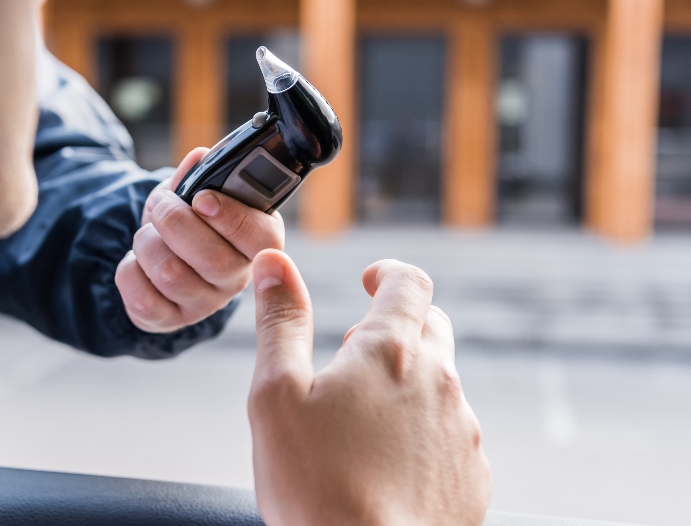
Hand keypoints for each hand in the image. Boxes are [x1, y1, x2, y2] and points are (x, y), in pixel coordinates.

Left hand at [115, 148, 284, 332]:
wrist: (161, 255)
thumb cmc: (188, 221)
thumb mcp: (194, 192)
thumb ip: (198, 175)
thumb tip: (199, 158)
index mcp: (257, 242)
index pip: (263, 238)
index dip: (231, 217)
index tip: (201, 199)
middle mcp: (237, 278)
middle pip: (213, 258)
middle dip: (175, 222)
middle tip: (162, 206)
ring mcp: (205, 304)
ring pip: (172, 275)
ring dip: (147, 243)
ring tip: (148, 234)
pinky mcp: (171, 321)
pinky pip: (143, 299)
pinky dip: (129, 271)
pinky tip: (137, 262)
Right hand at [248, 252, 490, 525]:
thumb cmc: (313, 483)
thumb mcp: (276, 393)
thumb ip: (279, 321)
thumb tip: (273, 263)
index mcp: (391, 352)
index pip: (410, 283)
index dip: (389, 273)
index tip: (370, 281)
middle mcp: (440, 383)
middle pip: (432, 328)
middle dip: (397, 327)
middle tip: (355, 355)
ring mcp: (462, 432)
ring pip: (441, 386)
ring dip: (408, 385)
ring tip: (361, 423)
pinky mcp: (472, 476)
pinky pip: (451, 436)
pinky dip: (422, 433)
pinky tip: (386, 465)